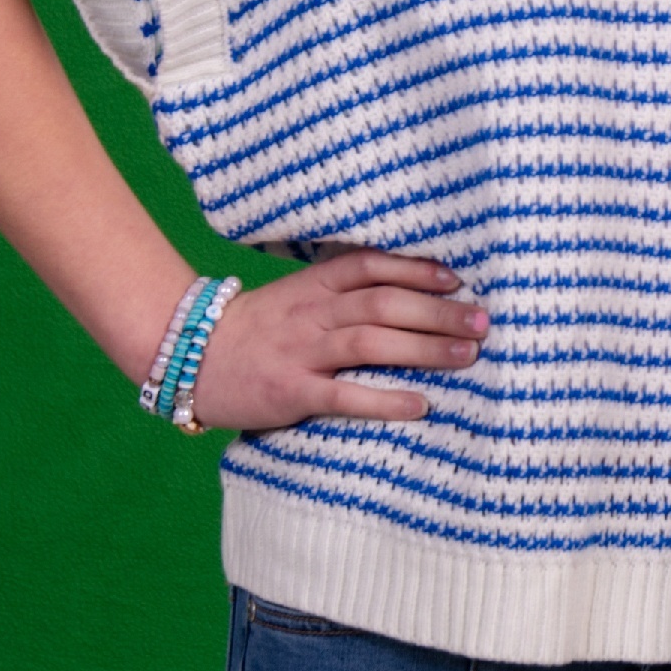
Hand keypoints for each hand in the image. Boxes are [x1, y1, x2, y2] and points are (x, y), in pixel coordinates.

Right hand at [182, 251, 488, 432]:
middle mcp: (312, 312)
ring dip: (425, 349)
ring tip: (467, 357)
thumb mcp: (297, 298)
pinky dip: (384, 399)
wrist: (187, 358)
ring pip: (371, 342)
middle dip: (438, 312)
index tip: (458, 279)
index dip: (417, 269)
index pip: (373, 265)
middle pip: (384, 303)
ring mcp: (301, 352)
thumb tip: (407, 297)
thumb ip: (342, 295)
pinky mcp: (291, 391)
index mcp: (315, 285)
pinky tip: (419, 405)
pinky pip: (343, 395)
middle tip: (483, 322)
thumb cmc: (256, 331)